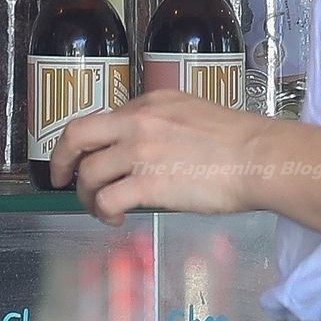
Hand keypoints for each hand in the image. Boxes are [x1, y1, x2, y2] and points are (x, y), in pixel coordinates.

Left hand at [55, 90, 272, 222]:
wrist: (261, 158)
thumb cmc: (241, 142)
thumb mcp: (194, 113)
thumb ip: (165, 123)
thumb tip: (150, 148)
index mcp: (151, 102)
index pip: (103, 118)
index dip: (88, 142)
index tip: (86, 156)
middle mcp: (139, 122)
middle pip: (77, 136)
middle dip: (60, 159)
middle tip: (60, 178)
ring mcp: (140, 152)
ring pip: (88, 174)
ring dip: (87, 195)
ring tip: (99, 209)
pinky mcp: (147, 184)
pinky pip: (106, 200)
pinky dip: (103, 212)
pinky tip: (114, 218)